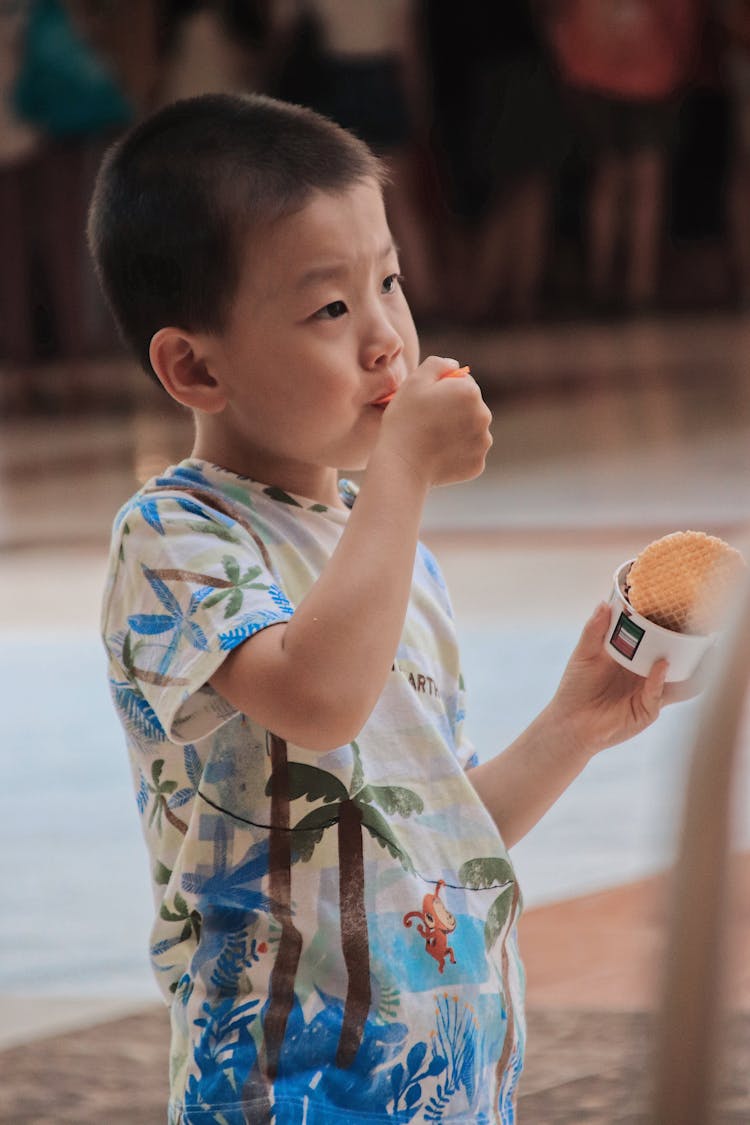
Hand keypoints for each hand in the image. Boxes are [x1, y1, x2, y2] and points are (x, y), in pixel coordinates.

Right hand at [379, 356, 492, 487]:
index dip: (443, 389)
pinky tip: (437, 455)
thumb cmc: (405, 420)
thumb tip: (454, 365)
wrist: (402, 465)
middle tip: (428, 421)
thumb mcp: (413, 382)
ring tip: (432, 439)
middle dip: (454, 410)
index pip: (463, 381)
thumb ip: (437, 364)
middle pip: (470, 406)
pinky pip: (468, 453)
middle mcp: (484, 416)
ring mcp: (483, 442)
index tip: (427, 402)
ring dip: (457, 431)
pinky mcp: (478, 464)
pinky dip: (456, 453)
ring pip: (471, 430)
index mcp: (470, 392)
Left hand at [548, 602, 703, 760]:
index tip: (666, 605)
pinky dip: (660, 678)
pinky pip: (659, 692)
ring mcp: (649, 691)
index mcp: (631, 658)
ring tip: (686, 644)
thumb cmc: (576, 688)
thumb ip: (594, 630)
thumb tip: (603, 604)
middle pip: (668, 655)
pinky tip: (660, 665)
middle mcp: (644, 673)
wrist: (571, 722)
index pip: (651, 639)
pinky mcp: (648, 710)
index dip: (659, 624)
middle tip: (684, 622)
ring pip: (673, 676)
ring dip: (680, 662)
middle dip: (676, 641)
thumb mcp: (584, 654)